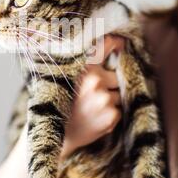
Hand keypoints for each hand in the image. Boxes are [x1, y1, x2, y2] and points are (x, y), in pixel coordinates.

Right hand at [60, 35, 125, 159]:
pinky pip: (119, 110)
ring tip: (91, 108)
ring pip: (119, 94)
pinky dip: (110, 114)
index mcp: (84, 68)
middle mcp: (96, 81)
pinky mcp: (112, 115)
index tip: (121, 43)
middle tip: (94, 93)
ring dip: (110, 100)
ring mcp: (105, 99)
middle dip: (110, 83)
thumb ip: (84, 65)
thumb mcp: (66, 78)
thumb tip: (107, 46)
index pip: (106, 45)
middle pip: (117, 75)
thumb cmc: (61, 103)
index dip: (116, 43)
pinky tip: (95, 118)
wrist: (57, 135)